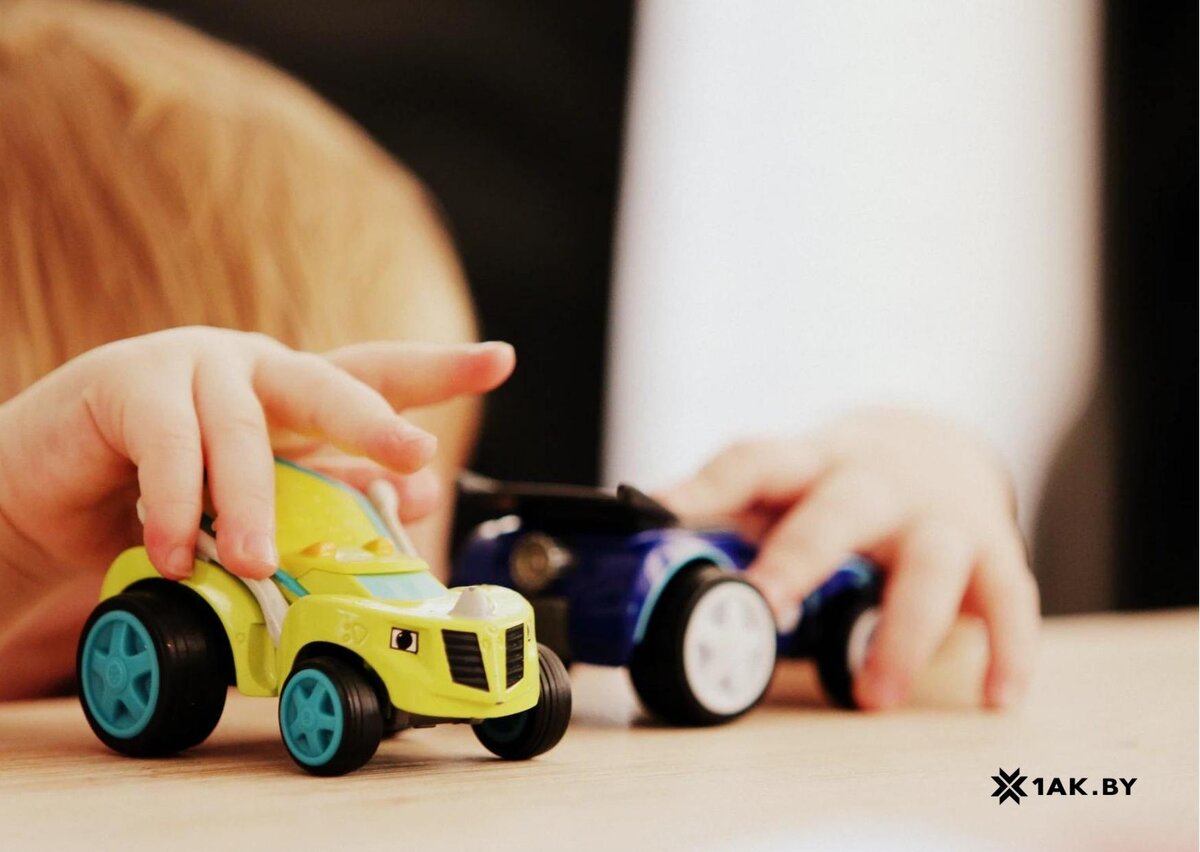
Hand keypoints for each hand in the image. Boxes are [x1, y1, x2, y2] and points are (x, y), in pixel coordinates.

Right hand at [0, 328, 513, 602]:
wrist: (48, 493)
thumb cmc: (162, 497)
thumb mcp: (254, 503)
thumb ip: (324, 495)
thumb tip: (412, 498)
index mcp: (292, 392)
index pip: (375, 373)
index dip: (439, 368)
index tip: (502, 359)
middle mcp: (253, 368)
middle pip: (327, 383)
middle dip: (374, 421)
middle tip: (413, 454)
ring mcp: (192, 366)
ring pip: (244, 433)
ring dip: (254, 506)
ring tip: (255, 563)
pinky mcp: (127, 382)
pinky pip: (168, 446)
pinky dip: (177, 507)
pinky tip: (177, 552)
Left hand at [656, 408, 1038, 710]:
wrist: (937, 446)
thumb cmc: (839, 485)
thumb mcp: (786, 487)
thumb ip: (727, 520)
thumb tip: (634, 556)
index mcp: (810, 464)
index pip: (754, 461)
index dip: (706, 487)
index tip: (659, 512)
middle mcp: (876, 481)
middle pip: (842, 507)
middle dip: (804, 555)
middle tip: (767, 608)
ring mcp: (940, 514)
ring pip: (932, 562)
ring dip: (902, 631)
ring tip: (873, 697)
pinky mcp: (993, 549)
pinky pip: (1009, 598)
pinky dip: (1006, 649)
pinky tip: (994, 698)